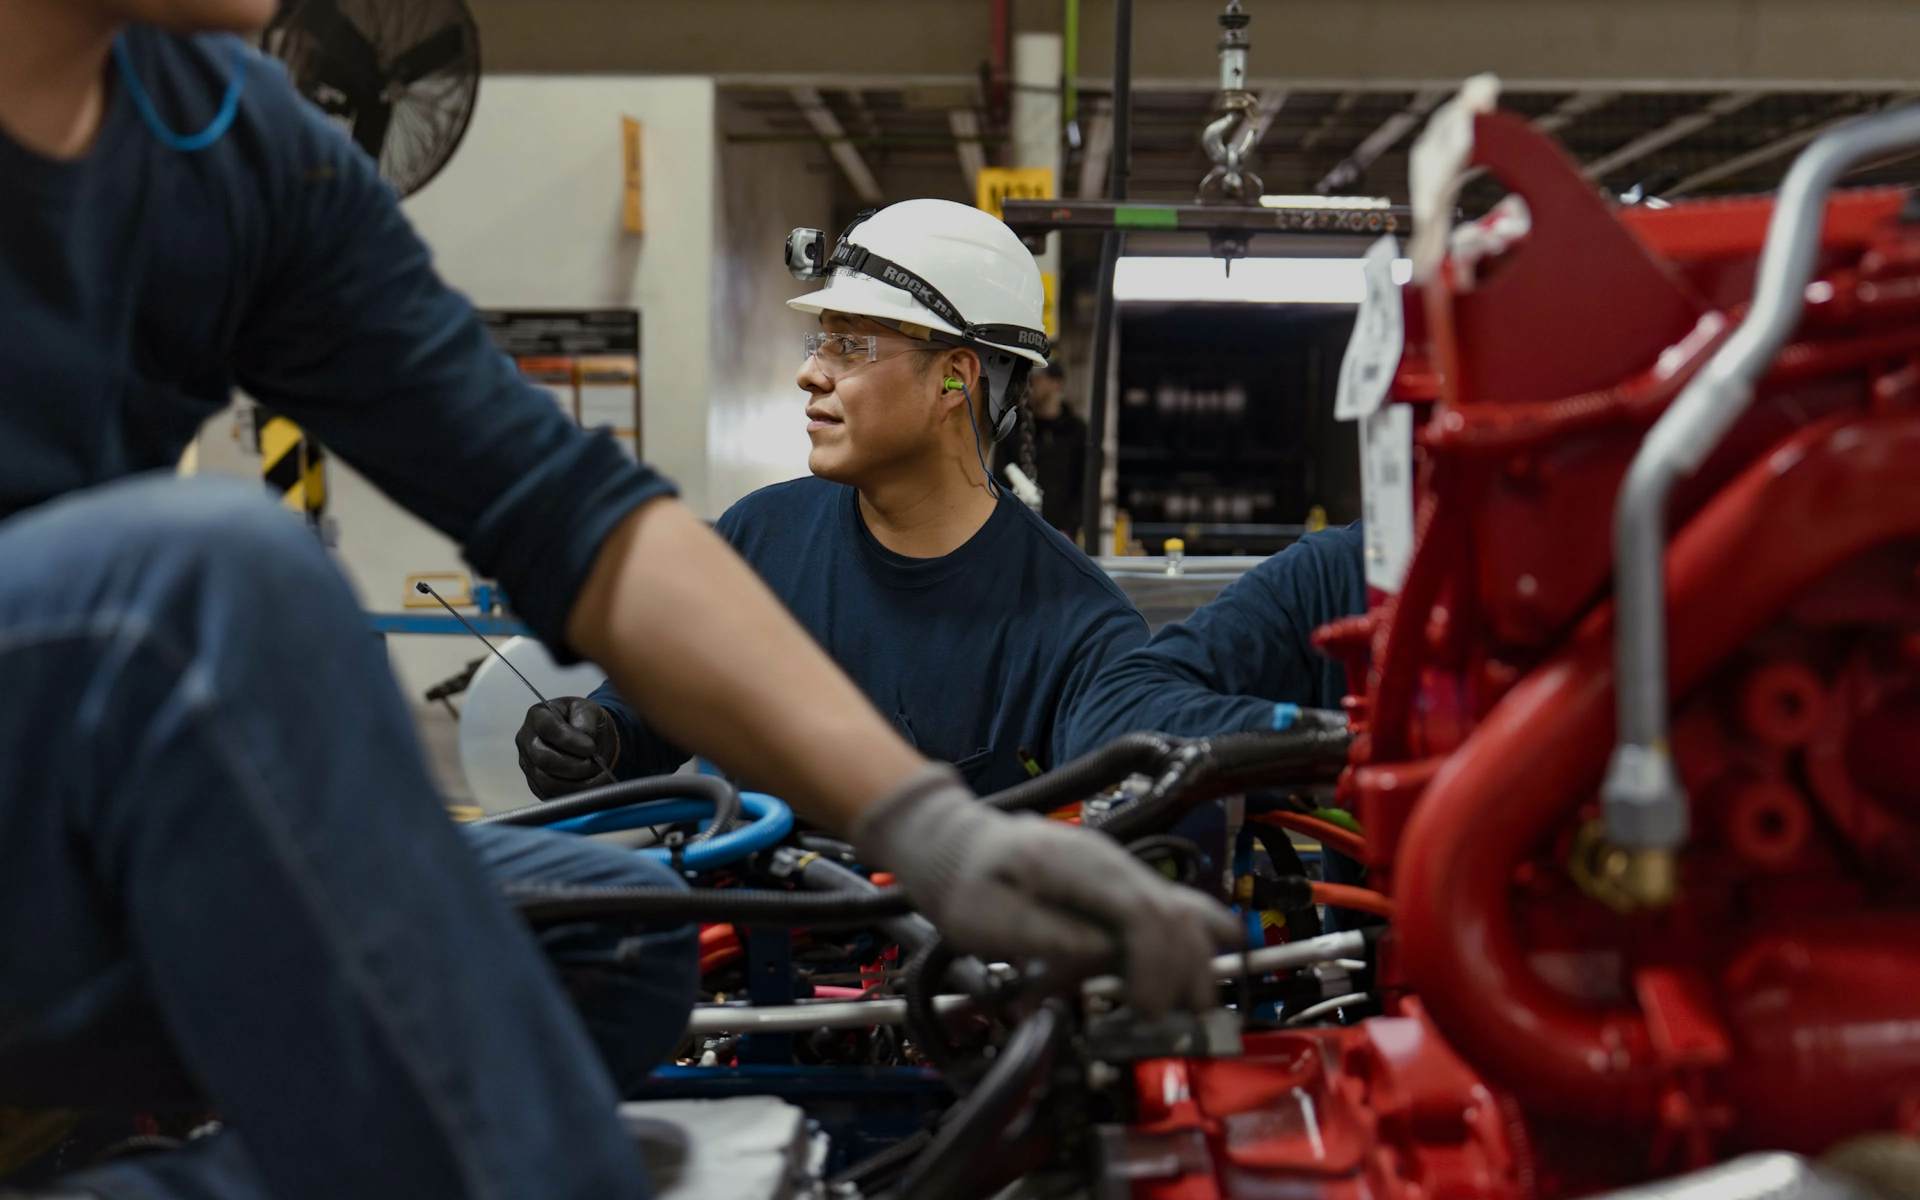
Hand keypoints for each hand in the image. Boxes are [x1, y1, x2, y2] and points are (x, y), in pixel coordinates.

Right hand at [514, 698, 618, 798]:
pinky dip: (575, 794)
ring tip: (596, 775)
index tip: (591, 747)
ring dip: (577, 783)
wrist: (585, 739)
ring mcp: (528, 764)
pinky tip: (591, 785)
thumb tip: (585, 737)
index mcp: (538, 716)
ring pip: (547, 782)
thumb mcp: (589, 710)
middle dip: (575, 765)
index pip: (547, 728)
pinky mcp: (535, 784)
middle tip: (595, 764)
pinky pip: (552, 796)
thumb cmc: (583, 722)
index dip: (569, 740)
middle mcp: (527, 740)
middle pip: (543, 759)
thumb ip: (586, 719)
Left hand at [853, 765, 1240, 1016]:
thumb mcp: (981, 917)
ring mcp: (1113, 867)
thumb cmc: (962, 884)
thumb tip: (1099, 953)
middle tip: (1169, 1021)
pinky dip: (1191, 930)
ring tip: (1190, 1006)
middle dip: (1180, 971)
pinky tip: (1216, 950)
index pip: (1140, 911)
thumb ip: (1039, 932)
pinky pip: (1165, 902)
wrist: (951, 843)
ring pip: (1176, 905)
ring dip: (1191, 958)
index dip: (1154, 965)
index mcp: (1071, 866)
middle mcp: (1104, 860)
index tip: (1145, 1009)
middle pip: (1168, 911)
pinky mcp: (1113, 881)